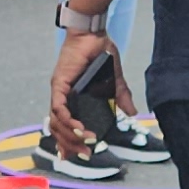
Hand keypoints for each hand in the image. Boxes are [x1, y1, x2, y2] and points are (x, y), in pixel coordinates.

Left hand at [44, 30, 115, 156]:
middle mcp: (63, 97)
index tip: (76, 156)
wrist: (94, 33)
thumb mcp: (114, 79)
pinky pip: (58, 108)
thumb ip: (121, 96)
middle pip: (58, 128)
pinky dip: (67, 120)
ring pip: (56, 121)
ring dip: (69, 135)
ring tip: (84, 142)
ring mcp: (59, 91)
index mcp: (73, 98)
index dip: (67, 142)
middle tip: (85, 154)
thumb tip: (132, 113)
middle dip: (70, 145)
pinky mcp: (59, 84)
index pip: (65, 126)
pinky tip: (78, 128)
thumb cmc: (100, 51)